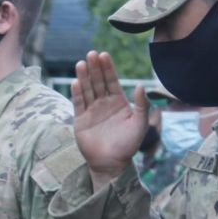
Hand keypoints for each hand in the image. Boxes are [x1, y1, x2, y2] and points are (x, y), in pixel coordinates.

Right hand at [71, 51, 149, 190]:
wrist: (111, 163)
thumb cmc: (128, 145)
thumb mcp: (140, 124)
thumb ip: (141, 105)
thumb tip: (140, 85)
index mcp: (118, 102)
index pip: (112, 80)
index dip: (108, 68)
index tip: (104, 55)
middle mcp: (103, 103)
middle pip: (98, 81)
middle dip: (95, 68)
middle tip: (91, 54)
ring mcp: (91, 110)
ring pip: (87, 89)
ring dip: (84, 77)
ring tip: (81, 63)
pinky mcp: (80, 119)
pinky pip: (78, 103)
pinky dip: (77, 93)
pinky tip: (75, 82)